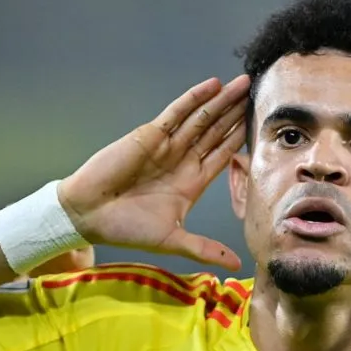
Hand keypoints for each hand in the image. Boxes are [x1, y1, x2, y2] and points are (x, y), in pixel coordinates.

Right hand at [59, 75, 249, 270]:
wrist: (90, 215)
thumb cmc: (126, 228)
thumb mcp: (172, 241)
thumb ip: (204, 249)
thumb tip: (236, 265)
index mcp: (191, 183)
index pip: (223, 157)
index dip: (241, 141)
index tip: (261, 127)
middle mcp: (182, 161)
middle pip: (216, 132)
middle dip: (235, 114)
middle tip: (257, 94)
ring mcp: (167, 146)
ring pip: (201, 119)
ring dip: (222, 102)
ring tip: (242, 84)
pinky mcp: (150, 135)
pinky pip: (177, 113)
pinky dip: (195, 99)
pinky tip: (213, 85)